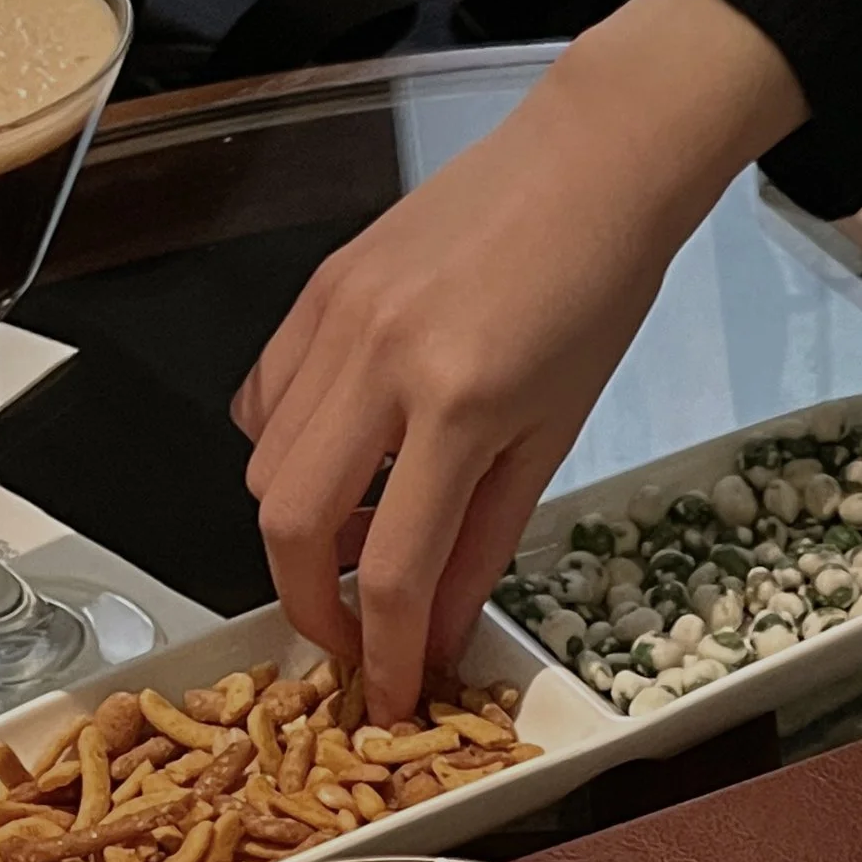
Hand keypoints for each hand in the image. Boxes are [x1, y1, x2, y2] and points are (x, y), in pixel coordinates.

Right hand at [234, 0, 804, 722]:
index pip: (394, 570)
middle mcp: (378, 361)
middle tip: (355, 638)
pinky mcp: (316, 289)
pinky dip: (285, 453)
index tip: (394, 698)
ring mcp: (335, 319)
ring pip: (263, 462)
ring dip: (298, 531)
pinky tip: (343, 464)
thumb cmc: (597, 294)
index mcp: (457, 405)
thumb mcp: (555, 435)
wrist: (589, 163)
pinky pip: (265, 397)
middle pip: (290, 522)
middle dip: (310, 605)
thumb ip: (485, 540)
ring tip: (364, 547)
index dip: (388, 654)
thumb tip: (440, 632)